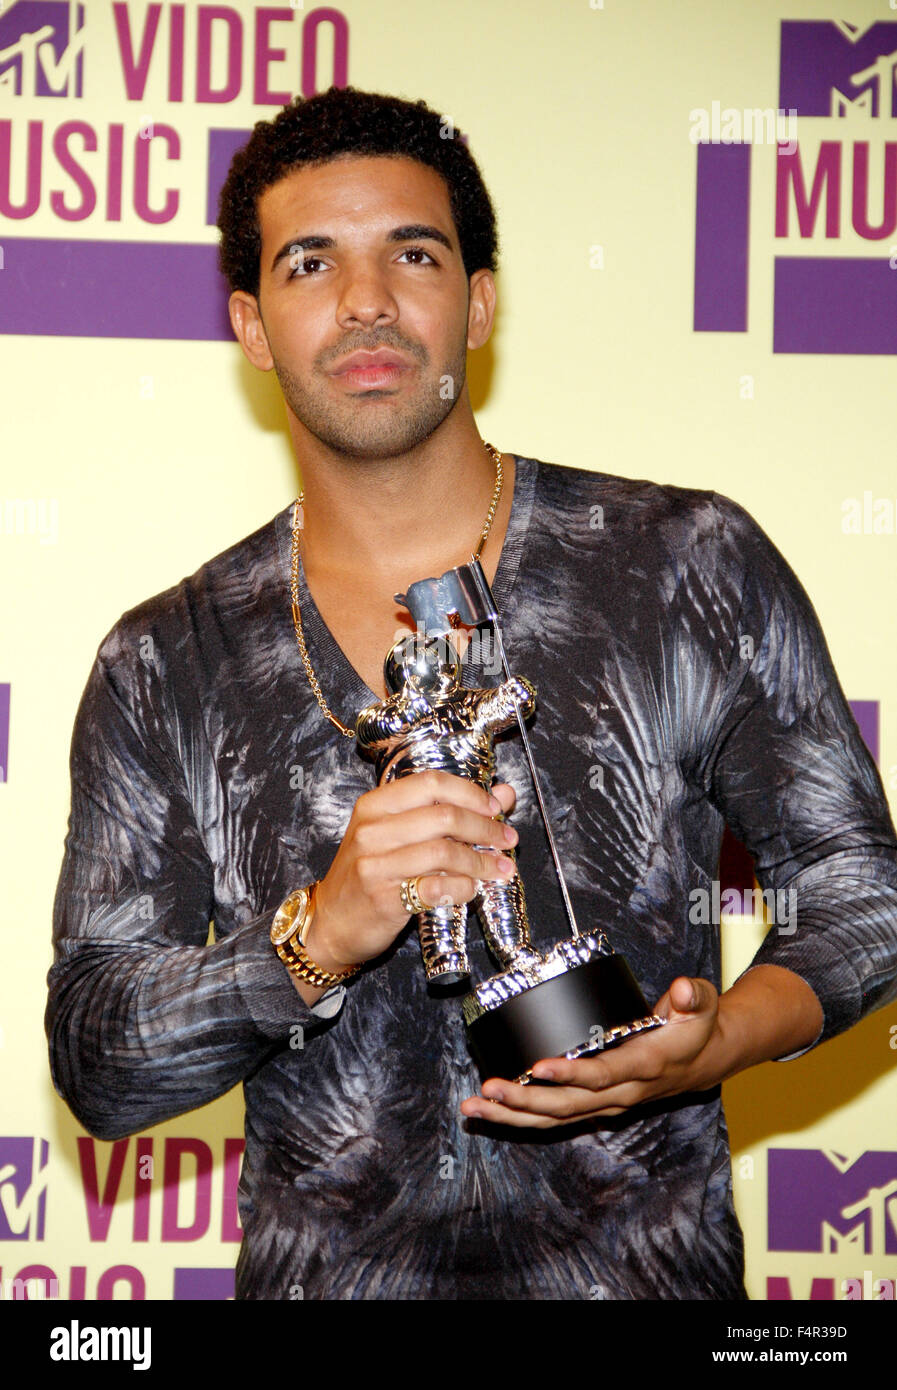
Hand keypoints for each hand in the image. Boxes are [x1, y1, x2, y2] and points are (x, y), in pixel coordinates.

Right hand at [305, 771, 518, 975]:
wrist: (331, 923)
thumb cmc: (370, 874)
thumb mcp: (399, 835)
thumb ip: (448, 811)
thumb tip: (504, 794)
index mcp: (375, 805)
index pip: (431, 782)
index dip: (471, 793)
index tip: (496, 808)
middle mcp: (372, 830)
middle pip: (443, 816)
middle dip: (485, 828)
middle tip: (507, 839)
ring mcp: (375, 864)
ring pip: (444, 852)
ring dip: (481, 861)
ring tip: (500, 868)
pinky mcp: (384, 898)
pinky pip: (437, 888)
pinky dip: (463, 888)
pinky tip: (472, 889)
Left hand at [460, 976, 724, 1128]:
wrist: (704, 1059)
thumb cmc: (695, 1027)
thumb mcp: (701, 1005)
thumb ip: (692, 996)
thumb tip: (683, 989)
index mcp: (645, 1067)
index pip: (604, 1075)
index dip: (573, 1075)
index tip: (539, 1067)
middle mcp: (622, 1092)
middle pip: (569, 1105)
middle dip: (526, 1100)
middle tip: (490, 1089)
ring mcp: (607, 1103)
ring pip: (557, 1117)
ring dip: (514, 1115)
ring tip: (475, 1105)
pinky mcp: (596, 1105)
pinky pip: (556, 1117)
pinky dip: (521, 1117)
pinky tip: (490, 1109)